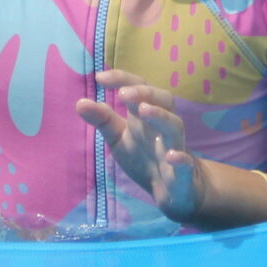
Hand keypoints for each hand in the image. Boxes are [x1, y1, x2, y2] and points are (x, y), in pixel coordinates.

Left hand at [76, 69, 205, 220]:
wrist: (172, 189)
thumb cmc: (144, 157)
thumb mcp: (118, 137)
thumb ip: (102, 120)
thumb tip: (80, 102)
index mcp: (146, 115)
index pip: (138, 89)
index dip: (122, 80)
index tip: (100, 77)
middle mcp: (162, 126)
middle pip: (163, 100)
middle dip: (144, 93)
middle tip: (123, 93)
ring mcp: (175, 147)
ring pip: (174, 126)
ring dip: (161, 116)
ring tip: (143, 110)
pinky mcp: (182, 171)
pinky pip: (186, 162)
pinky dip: (180, 157)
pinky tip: (171, 156)